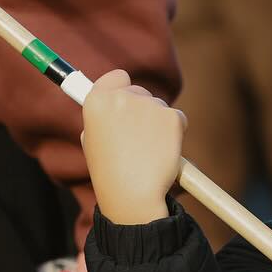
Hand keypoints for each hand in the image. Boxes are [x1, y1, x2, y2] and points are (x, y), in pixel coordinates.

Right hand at [80, 69, 185, 224]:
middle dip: (143, 110)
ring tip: (148, 152)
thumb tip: (119, 105)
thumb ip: (105, 118)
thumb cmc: (110, 174)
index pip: (117, 77)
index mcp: (96, 101)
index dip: (123, 88)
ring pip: (159, 106)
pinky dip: (175, 132)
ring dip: (159, 124)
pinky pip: (177, 118)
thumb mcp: (94, 141)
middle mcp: (121, 96)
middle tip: (139, 140)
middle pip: (140, 91)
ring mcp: (148, 105)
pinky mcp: (171, 116)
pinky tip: (163, 152)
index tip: (126, 98)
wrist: (132, 194)